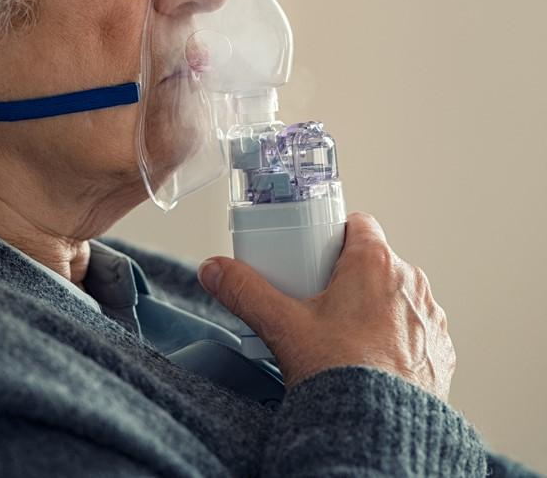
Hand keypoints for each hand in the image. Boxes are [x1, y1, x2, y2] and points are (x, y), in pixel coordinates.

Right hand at [198, 211, 455, 401]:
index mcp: (376, 263)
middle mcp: (410, 284)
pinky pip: (412, 329)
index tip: (310, 252)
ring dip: (373, 305)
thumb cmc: (342, 373)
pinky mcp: (440, 351)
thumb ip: (243, 290)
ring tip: (340, 333)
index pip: (357, 224)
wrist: (381, 432)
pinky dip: (393, 336)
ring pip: (394, 294)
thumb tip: (215, 270)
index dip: (330, 234)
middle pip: (373, 261)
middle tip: (314, 298)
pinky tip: (367, 356)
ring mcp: (430, 318)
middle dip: (346, 274)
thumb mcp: (280, 325)